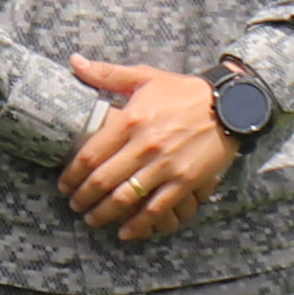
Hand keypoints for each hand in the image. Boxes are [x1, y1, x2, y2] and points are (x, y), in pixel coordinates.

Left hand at [59, 60, 239, 243]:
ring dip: (104, 213)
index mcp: (131, 120)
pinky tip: (126, 232)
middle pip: (103, 180)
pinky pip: (157, 208)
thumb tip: (75, 62)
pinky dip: (139, 224)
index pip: (91, 154)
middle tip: (74, 205)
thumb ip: (107, 74)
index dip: (72, 174)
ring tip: (92, 219)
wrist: (230, 105)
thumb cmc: (183, 91)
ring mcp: (166, 166)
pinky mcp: (185, 181)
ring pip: (126, 198)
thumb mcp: (144, 76)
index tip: (63, 184)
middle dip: (84, 197)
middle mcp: (145, 146)